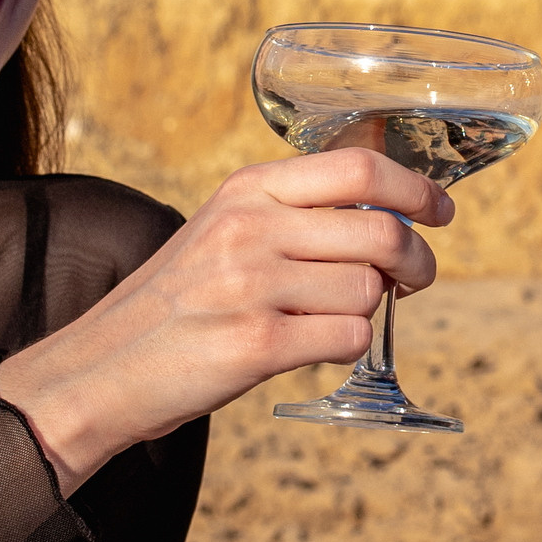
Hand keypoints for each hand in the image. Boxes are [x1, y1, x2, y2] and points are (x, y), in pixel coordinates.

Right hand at [0, 150, 451, 490]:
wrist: (100, 371)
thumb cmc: (174, 306)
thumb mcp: (222, 232)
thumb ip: (292, 216)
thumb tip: (388, 219)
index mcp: (248, 190)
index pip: (359, 170)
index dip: (417, 190)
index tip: (441, 211)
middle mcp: (251, 228)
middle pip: (382, 232)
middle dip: (416, 262)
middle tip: (413, 282)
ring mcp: (252, 286)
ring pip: (370, 290)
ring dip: (372, 311)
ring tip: (335, 319)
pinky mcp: (255, 345)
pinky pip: (348, 337)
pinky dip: (347, 347)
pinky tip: (314, 348)